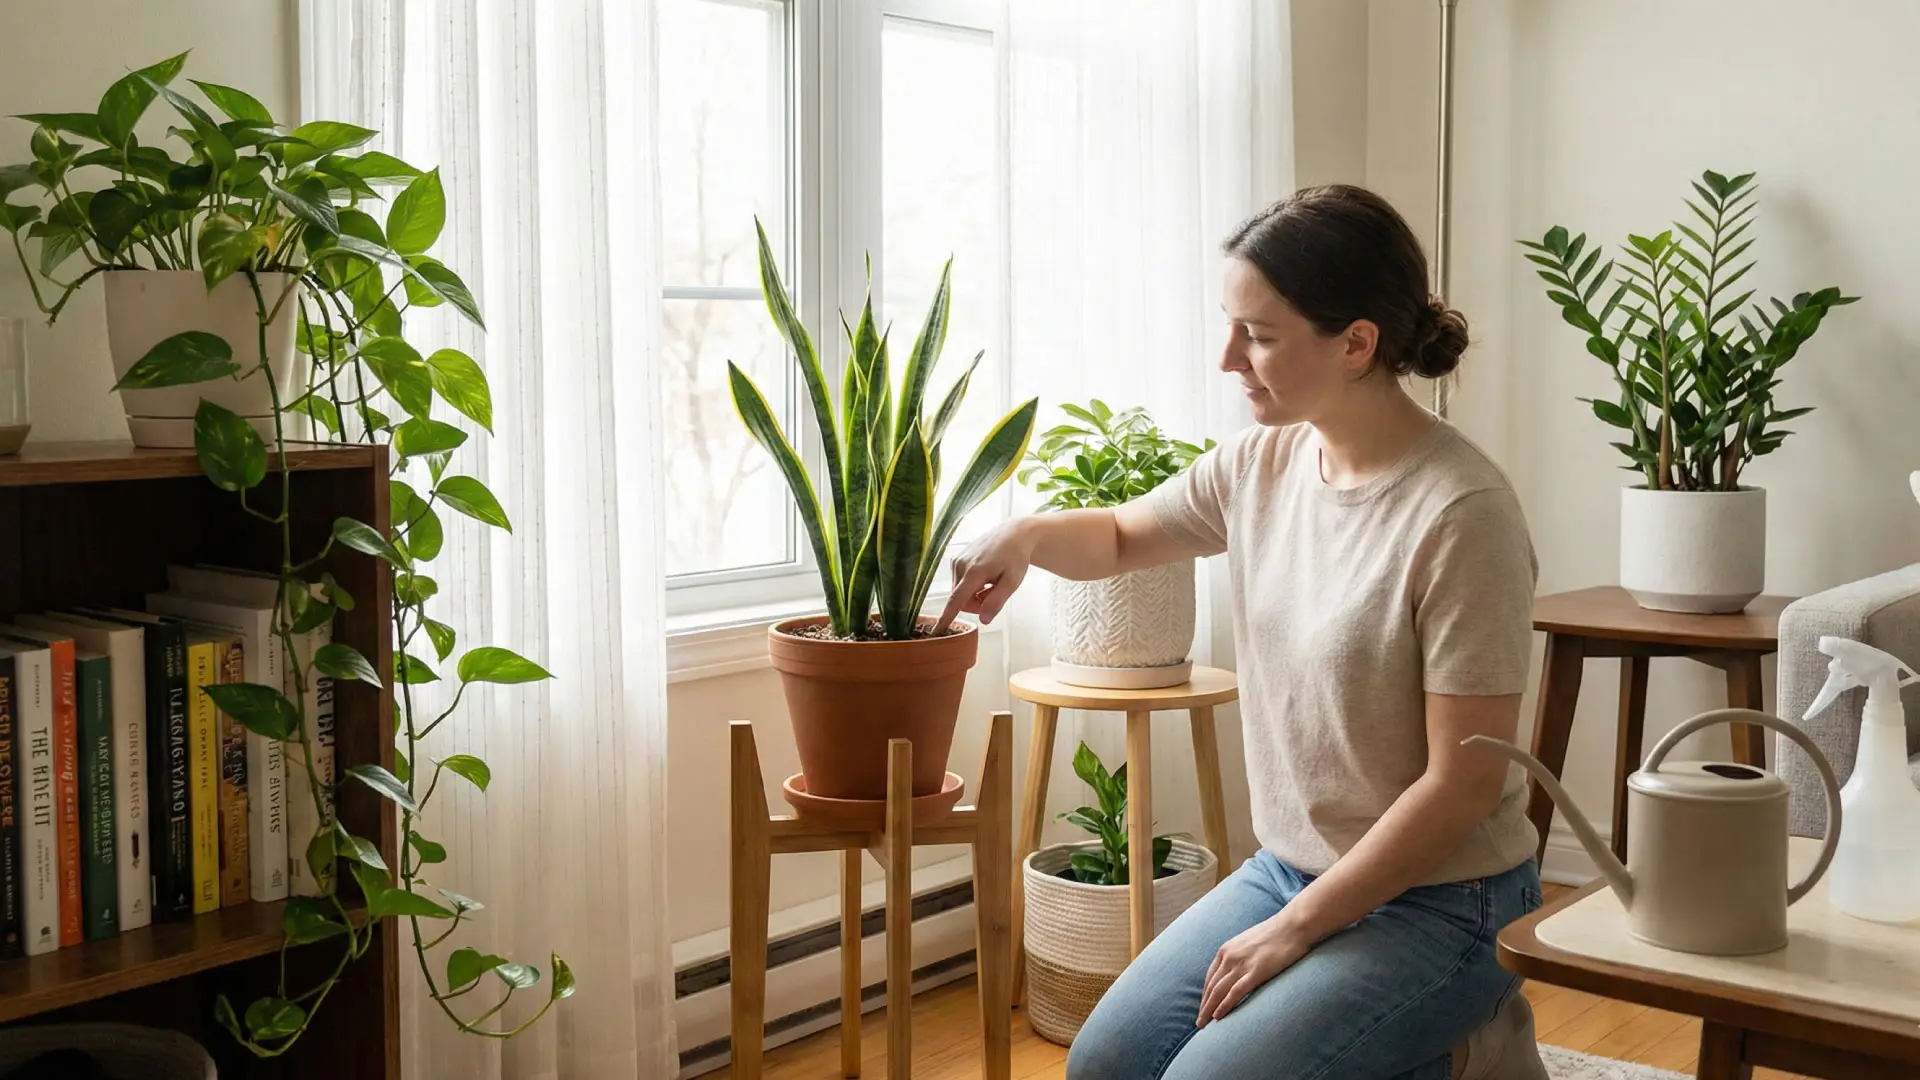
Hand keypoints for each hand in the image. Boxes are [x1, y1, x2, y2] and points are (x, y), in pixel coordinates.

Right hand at [935, 517, 1035, 629]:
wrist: (1013, 534)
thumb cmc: (1015, 557)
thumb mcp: (1012, 582)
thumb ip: (996, 602)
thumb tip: (983, 620)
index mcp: (974, 572)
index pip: (957, 600)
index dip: (946, 617)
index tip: (936, 631)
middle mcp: (960, 565)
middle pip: (961, 600)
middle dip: (977, 604)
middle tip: (996, 593)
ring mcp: (956, 561)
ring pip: (960, 593)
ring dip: (975, 595)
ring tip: (992, 582)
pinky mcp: (956, 559)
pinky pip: (960, 583)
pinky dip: (972, 586)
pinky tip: (985, 576)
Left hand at [1196, 914, 1313, 1026]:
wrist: (1293, 925)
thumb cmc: (1275, 934)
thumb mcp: (1249, 942)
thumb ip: (1240, 955)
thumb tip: (1238, 969)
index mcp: (1227, 949)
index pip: (1210, 977)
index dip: (1205, 994)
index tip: (1203, 1007)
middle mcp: (1230, 956)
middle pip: (1211, 986)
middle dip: (1203, 1006)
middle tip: (1199, 1022)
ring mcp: (1242, 964)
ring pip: (1218, 992)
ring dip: (1209, 1010)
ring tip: (1203, 1024)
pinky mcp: (1256, 972)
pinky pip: (1235, 992)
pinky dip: (1224, 1006)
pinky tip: (1218, 1017)